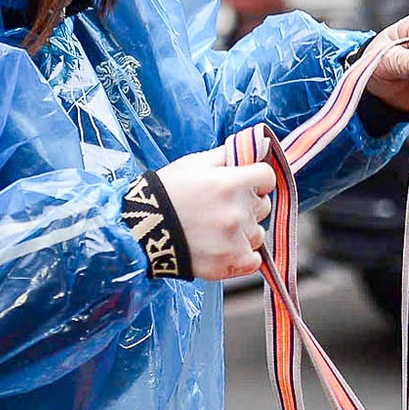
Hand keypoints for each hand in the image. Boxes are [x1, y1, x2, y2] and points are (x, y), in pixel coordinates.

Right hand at [154, 146, 277, 279]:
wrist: (141, 230)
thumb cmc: (166, 193)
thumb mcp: (194, 163)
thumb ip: (228, 154)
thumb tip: (257, 146)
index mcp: (230, 183)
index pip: (267, 177)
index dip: (258, 179)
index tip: (247, 184)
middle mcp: (236, 211)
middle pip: (263, 205)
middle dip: (248, 204)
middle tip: (222, 207)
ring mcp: (234, 239)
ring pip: (258, 233)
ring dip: (244, 231)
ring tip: (217, 229)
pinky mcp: (229, 262)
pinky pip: (253, 260)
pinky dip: (244, 256)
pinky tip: (226, 248)